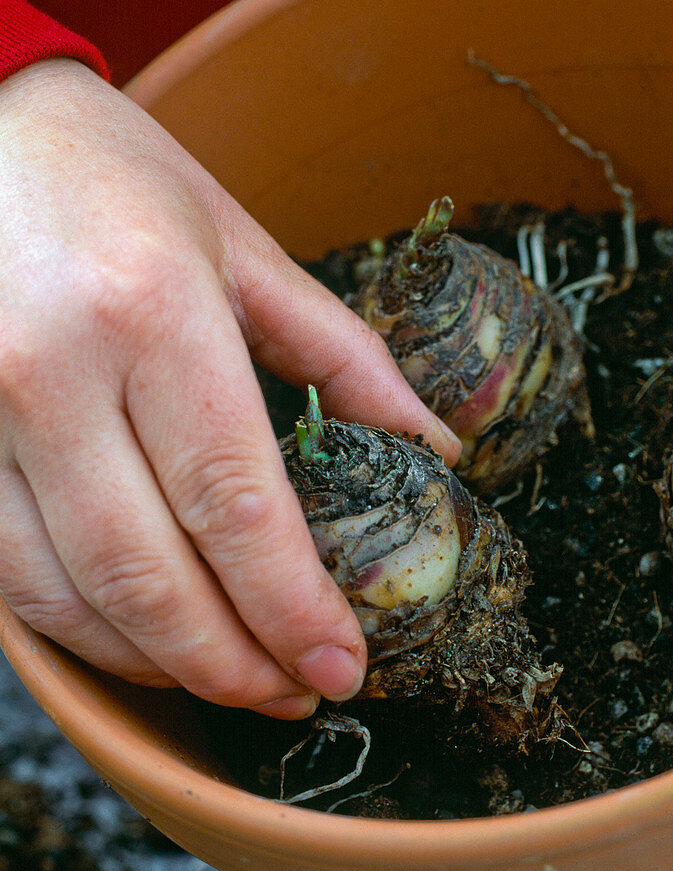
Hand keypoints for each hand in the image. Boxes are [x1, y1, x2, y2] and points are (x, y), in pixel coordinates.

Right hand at [0, 59, 459, 717]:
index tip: (342, 668)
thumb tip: (432, 447)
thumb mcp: (243, 248)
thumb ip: (343, 355)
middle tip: (296, 692)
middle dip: (234, 663)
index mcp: (151, 314)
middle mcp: (52, 374)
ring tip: (234, 679)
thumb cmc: (117, 178)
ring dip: (159, 664)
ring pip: (70, 598)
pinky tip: (143, 638)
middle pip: (151, 576)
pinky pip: (9, 577)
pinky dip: (82, 629)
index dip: (294, 608)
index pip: (236, 504)